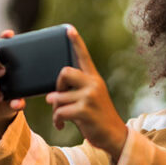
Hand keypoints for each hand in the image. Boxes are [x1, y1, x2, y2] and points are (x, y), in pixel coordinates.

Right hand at [0, 30, 25, 140]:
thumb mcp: (22, 92)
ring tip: (0, 98)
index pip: (3, 44)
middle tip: (3, 73)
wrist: (1, 112)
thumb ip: (23, 94)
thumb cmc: (14, 96)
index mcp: (5, 62)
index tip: (9, 35)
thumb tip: (19, 103)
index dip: (5, 37)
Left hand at [46, 26, 127, 158]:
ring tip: (59, 116)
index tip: (68, 29)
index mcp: (94, 78)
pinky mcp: (85, 111)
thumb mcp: (90, 99)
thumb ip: (75, 91)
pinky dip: (57, 120)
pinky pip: (60, 111)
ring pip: (58, 97)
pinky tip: (61, 125)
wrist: (113, 135)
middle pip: (64, 72)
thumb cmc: (96, 117)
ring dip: (55, 109)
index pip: (84, 56)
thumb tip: (52, 94)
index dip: (76, 42)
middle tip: (57, 98)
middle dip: (56, 86)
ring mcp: (90, 96)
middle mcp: (93, 83)